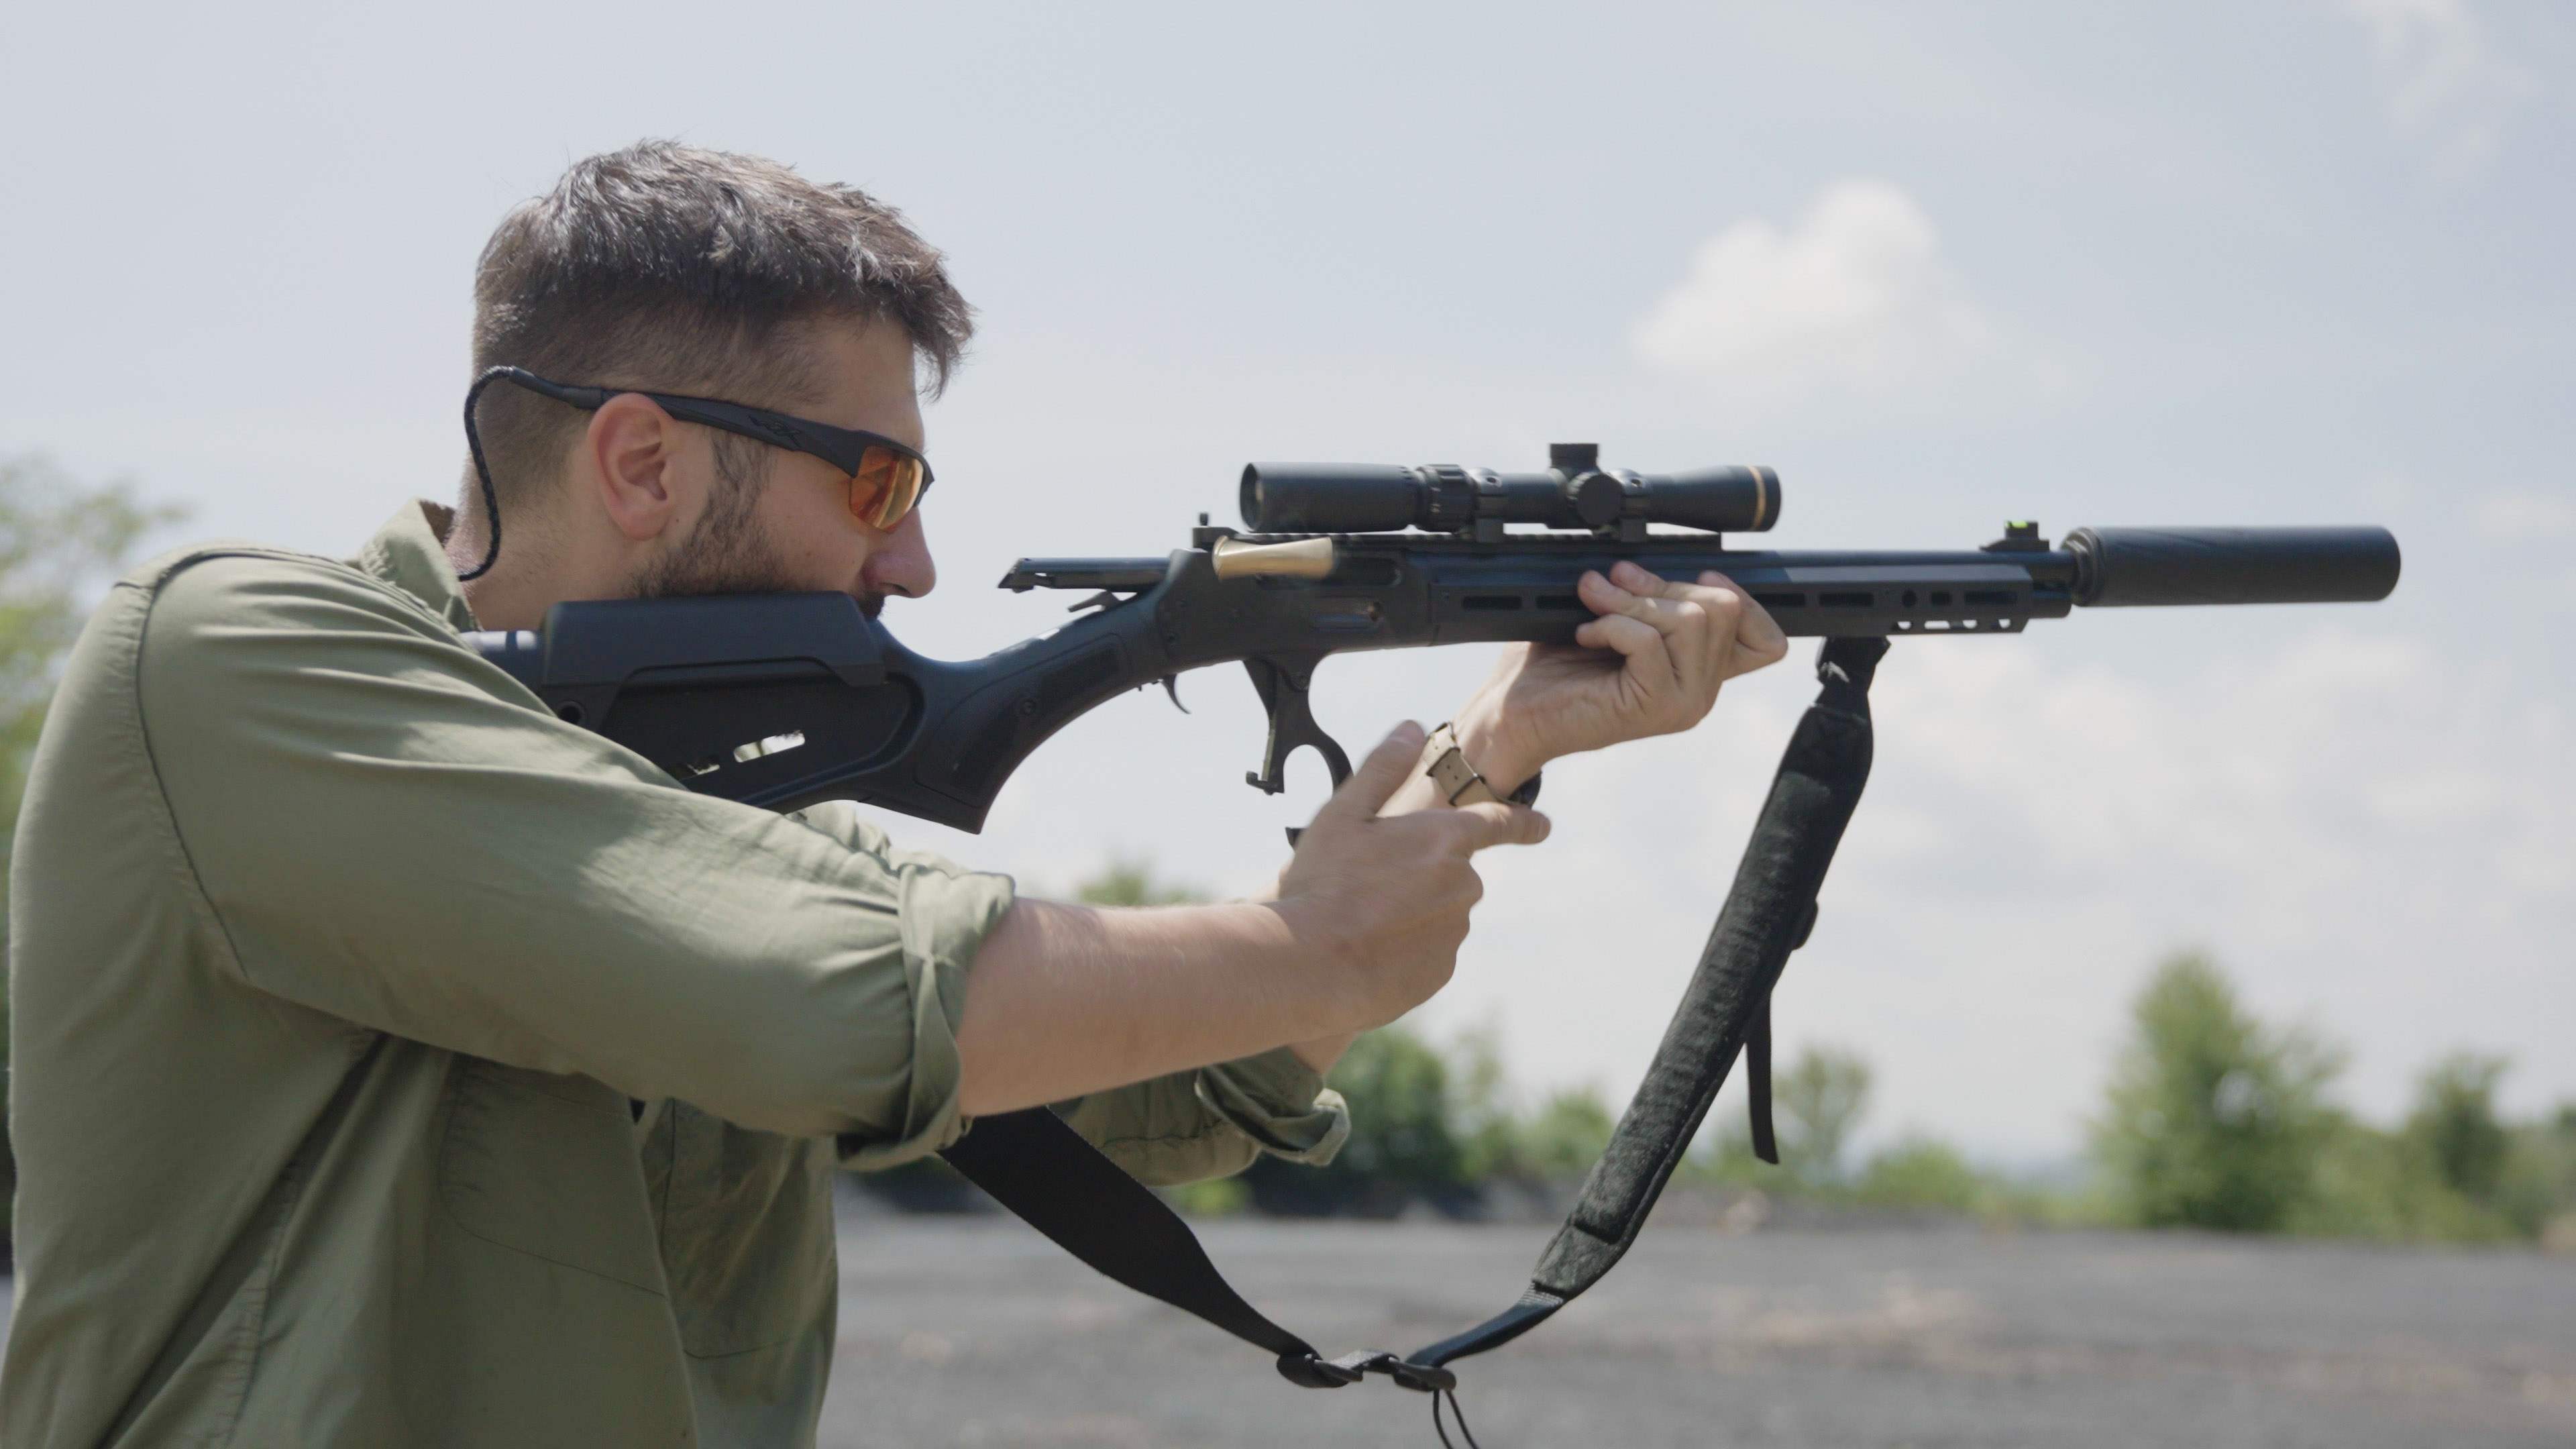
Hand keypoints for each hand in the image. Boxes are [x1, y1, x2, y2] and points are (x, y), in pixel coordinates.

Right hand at [1274, 723, 1549, 1032]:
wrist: (1310, 966)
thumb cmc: (1322, 884)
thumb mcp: (1342, 813)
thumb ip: (1382, 769)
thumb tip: (1411, 728)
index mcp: (1443, 839)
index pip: (1498, 823)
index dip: (1522, 822)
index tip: (1542, 825)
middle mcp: (1462, 884)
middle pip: (1452, 872)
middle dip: (1420, 873)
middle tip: (1368, 882)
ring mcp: (1454, 931)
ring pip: (1439, 912)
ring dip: (1411, 911)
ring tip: (1360, 918)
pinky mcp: (1441, 971)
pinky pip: (1429, 952)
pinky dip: (1406, 949)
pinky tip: (1367, 949)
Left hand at [1454, 561, 1787, 784]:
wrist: (1514, 715)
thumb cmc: (1555, 667)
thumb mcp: (1614, 620)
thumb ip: (1650, 597)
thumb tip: (1648, 561)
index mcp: (1700, 671)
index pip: (1769, 640)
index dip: (1742, 597)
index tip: (1690, 577)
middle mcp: (1702, 691)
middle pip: (1724, 608)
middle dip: (1663, 583)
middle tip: (1612, 586)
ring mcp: (1684, 703)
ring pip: (1692, 619)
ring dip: (1632, 600)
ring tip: (1593, 606)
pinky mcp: (1655, 707)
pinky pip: (1650, 640)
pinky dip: (1612, 624)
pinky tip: (1586, 635)